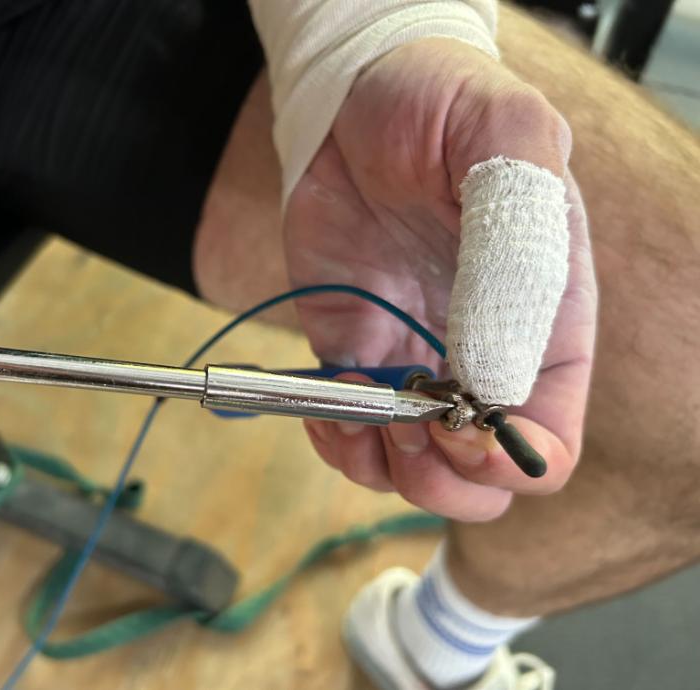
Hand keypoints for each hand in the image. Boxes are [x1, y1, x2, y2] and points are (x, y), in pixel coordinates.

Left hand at [287, 38, 596, 520]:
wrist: (358, 99)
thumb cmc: (443, 104)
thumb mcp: (504, 140)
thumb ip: (514, 245)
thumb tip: (492, 372)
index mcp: (542, 323)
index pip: (549, 441)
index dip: (509, 462)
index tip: (459, 431)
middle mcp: (482, 357)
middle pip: (480, 479)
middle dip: (440, 479)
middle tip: (404, 425)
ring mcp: (414, 359)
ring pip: (410, 470)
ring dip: (379, 466)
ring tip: (354, 410)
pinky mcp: (355, 351)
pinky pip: (349, 430)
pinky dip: (334, 438)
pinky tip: (325, 403)